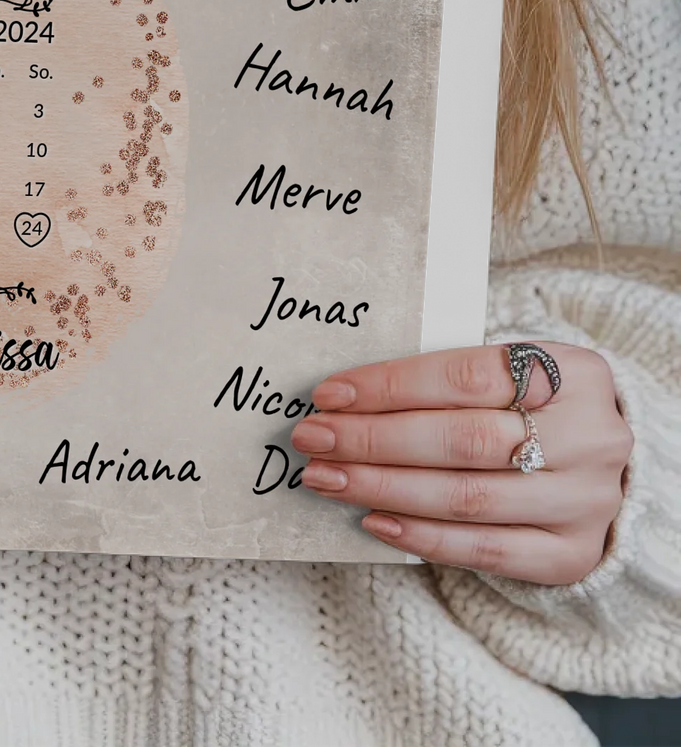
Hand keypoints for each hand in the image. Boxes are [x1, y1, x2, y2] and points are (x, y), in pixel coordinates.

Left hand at [292, 342, 632, 583]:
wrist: (611, 461)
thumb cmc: (534, 405)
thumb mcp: (511, 371)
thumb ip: (446, 381)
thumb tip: (345, 398)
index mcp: (572, 372)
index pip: (463, 376)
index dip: (388, 386)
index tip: (327, 396)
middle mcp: (588, 437)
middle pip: (461, 440)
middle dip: (373, 439)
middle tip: (314, 439)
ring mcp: (585, 500)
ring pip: (468, 497)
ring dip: (383, 488)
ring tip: (326, 479)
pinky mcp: (573, 554)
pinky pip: (488, 551)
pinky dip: (425, 537)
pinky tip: (374, 522)